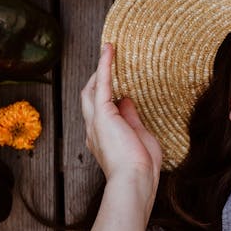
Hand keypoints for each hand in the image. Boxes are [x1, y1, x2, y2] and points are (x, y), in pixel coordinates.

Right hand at [80, 43, 162, 196]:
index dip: (108, 98)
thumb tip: (127, 100)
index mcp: (102, 139)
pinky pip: (102, 84)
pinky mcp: (103, 114)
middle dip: (96, 81)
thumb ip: (132, 119)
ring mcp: (96, 122)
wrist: (135, 179)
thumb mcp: (139, 138)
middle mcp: (94, 130)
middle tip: (108, 64)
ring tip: (108, 52)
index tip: (119, 88)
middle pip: (89, 98)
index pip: (102, 113)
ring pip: (90, 90)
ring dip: (99, 70)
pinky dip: (105, 66)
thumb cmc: (141, 167)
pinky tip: (109, 50)